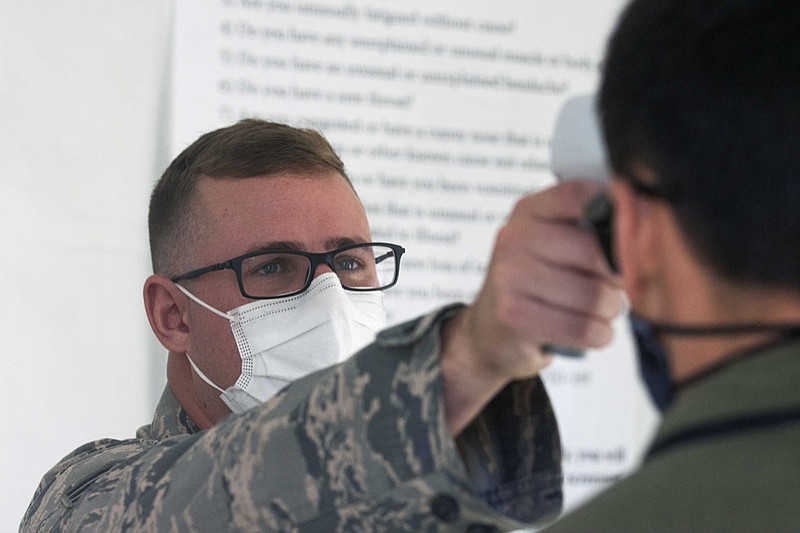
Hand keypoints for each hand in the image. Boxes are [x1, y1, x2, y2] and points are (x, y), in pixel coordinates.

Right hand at [442, 180, 623, 433]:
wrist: (489, 332)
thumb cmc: (536, 285)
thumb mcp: (554, 244)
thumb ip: (593, 227)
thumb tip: (646, 222)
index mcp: (529, 211)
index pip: (580, 195)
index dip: (616, 214)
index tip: (631, 235)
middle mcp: (514, 237)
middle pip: (596, 252)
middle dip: (617, 278)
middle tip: (612, 287)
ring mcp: (509, 276)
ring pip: (594, 295)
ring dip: (610, 311)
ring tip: (598, 311)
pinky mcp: (512, 314)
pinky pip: (582, 328)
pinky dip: (599, 335)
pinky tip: (590, 331)